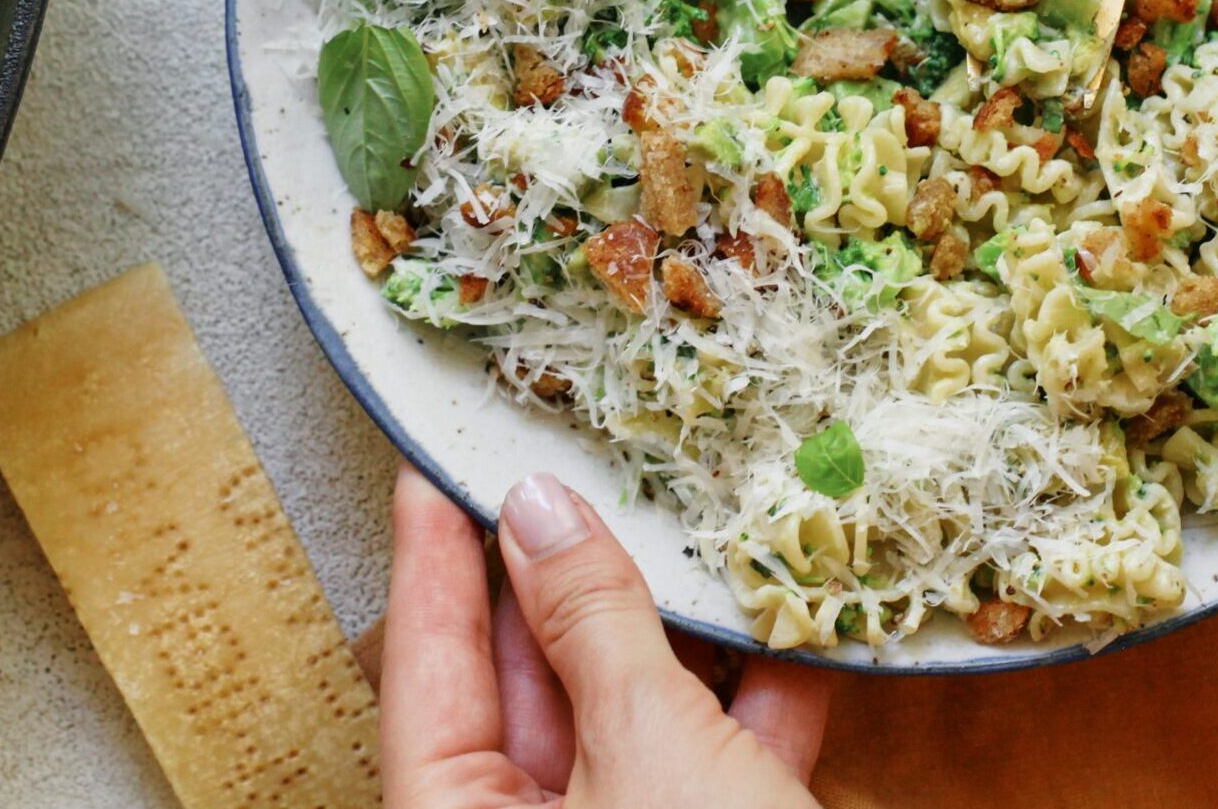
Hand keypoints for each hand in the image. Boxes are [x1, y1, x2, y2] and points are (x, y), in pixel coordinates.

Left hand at [380, 464, 829, 807]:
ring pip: (634, 708)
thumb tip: (540, 513)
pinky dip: (759, 693)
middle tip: (582, 466)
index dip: (430, 558)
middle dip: (571, 574)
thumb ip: (593, 626)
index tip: (430, 465)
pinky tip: (794, 619)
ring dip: (682, 624)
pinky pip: (719, 752)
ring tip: (695, 520)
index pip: (423, 667)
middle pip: (530, 680)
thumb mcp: (648, 752)